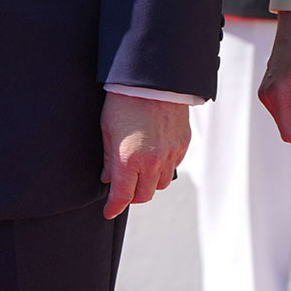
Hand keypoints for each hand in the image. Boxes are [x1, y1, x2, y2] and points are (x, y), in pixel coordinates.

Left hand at [100, 92, 188, 218]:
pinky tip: (154, 156)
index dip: (114, 207)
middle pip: (144, 196)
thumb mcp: (107, 129)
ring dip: (149, 183)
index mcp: (129, 159)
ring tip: (139, 171)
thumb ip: (109, 158)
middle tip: (123, 189)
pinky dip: (163, 168)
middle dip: (132, 196)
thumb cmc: (125, 100)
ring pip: (161, 184)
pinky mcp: (183, 145)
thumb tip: (108, 178)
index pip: (122, 195)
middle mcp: (152, 161)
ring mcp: (170, 154)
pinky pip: (174, 167)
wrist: (152, 79)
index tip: (109, 211)